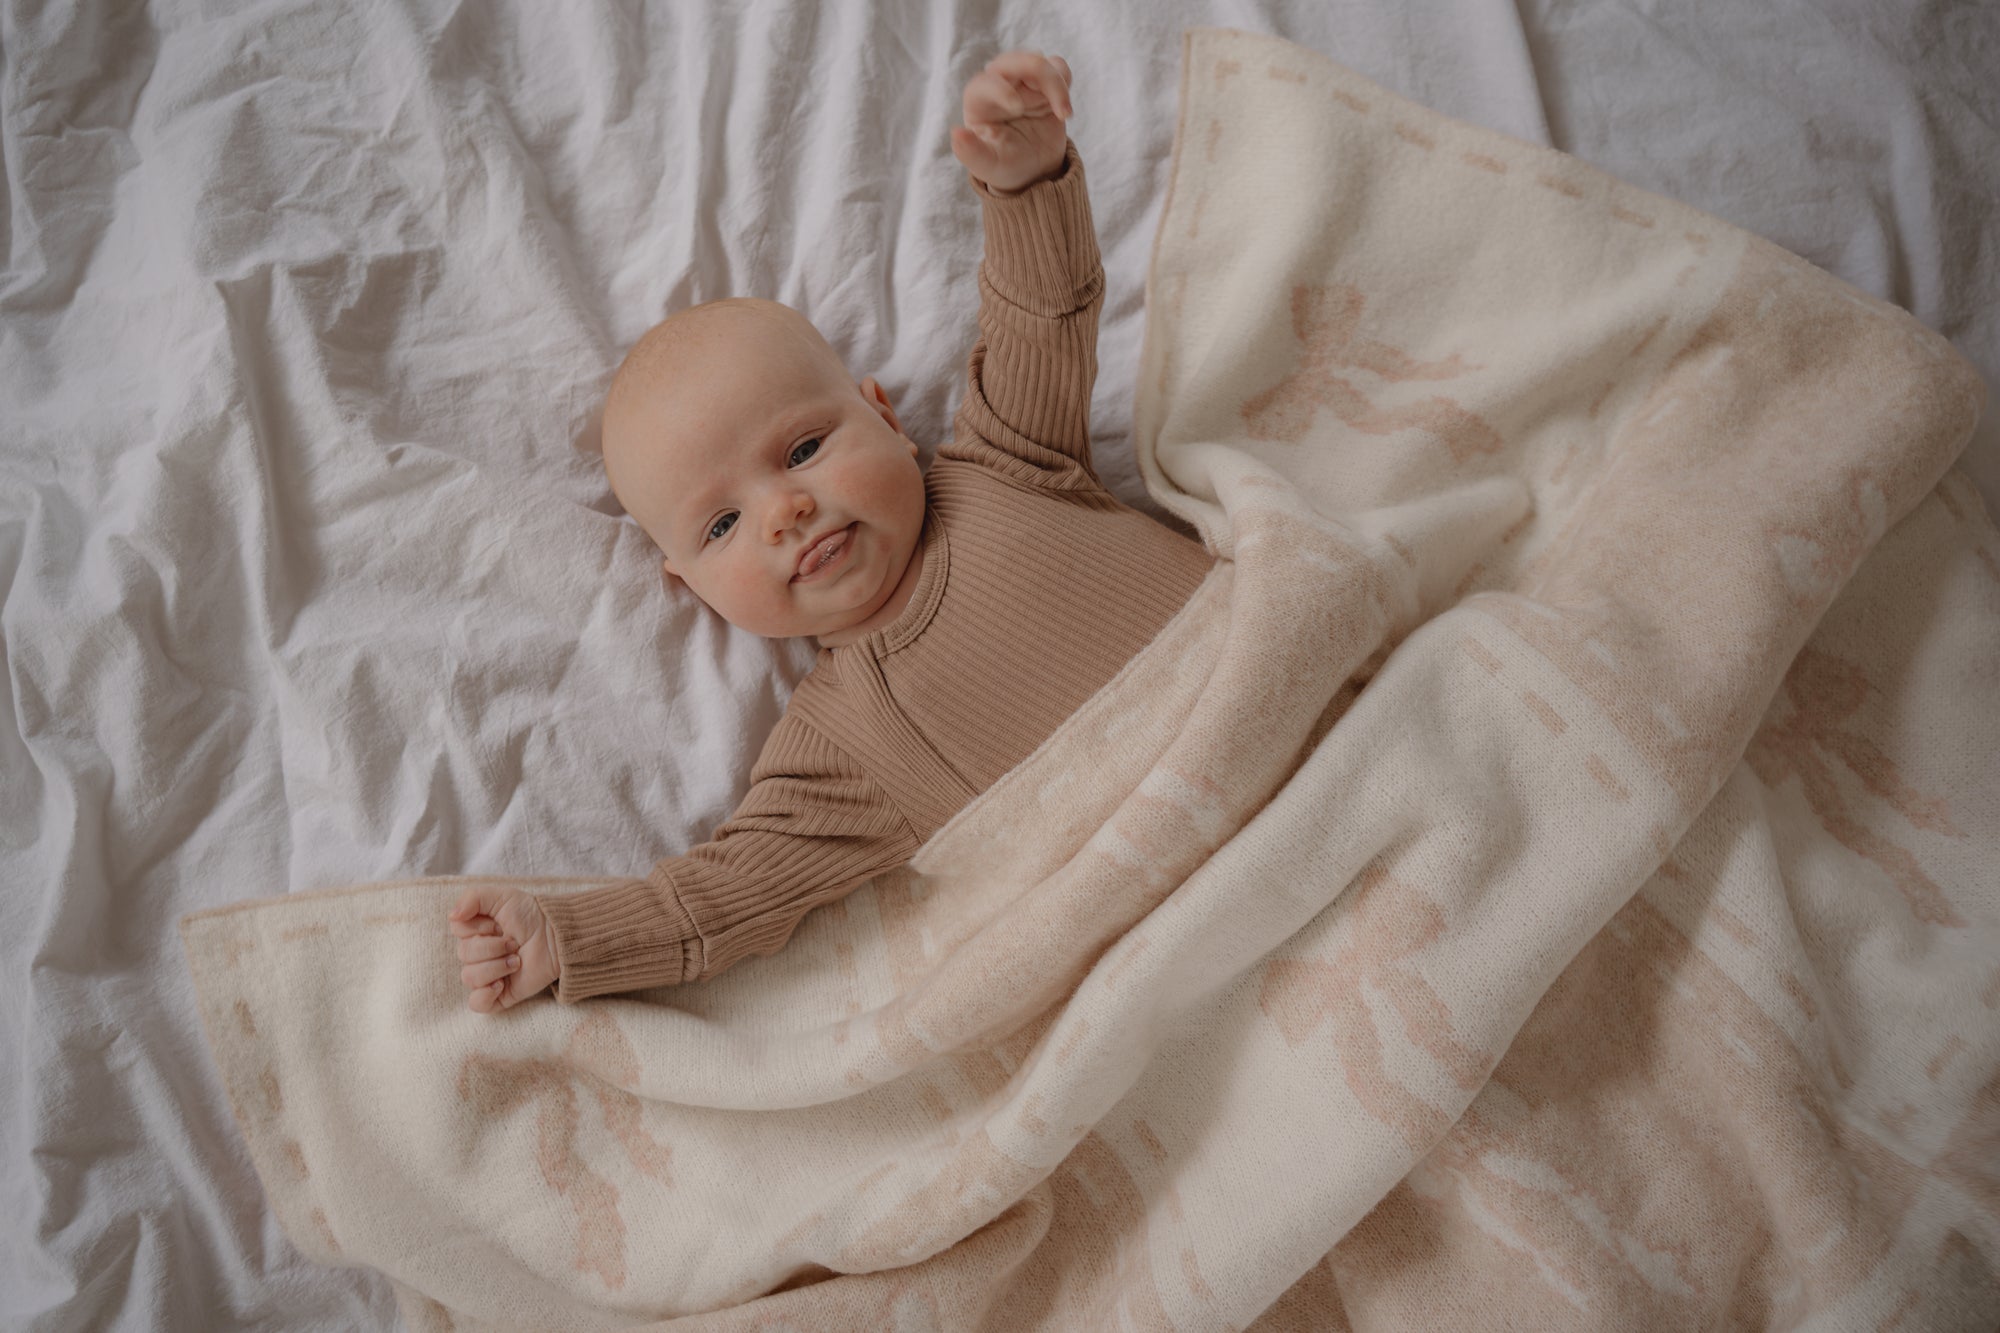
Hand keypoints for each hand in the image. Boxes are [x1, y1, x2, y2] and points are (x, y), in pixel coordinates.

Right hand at [449, 885, 558, 1012]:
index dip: (479, 927)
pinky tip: (501, 984)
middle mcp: (477, 954)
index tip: (500, 924)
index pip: (458, 931)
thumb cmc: (530, 915)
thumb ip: (472, 898)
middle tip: (514, 943)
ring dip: (496, 966)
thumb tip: (452, 916)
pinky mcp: (499, 995)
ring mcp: (487, 976)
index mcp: (474, 932)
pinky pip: (476, 1003)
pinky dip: (485, 994)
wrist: (557, 937)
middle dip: (493, 946)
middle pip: (464, 955)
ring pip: (469, 977)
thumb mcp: (501, 896)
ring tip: (516, 960)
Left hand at [950, 50, 1072, 193]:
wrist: (1033, 170)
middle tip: (1059, 109)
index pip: (986, 82)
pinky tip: (1064, 111)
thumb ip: (970, 152)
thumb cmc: (1004, 166)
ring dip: (1056, 84)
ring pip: (1039, 61)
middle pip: (1015, 61)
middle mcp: (998, 85)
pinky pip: (1057, 67)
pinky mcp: (1044, 83)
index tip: (1017, 108)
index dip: (1000, 89)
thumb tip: (957, 134)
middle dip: (1040, 76)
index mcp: (978, 102)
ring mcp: (1022, 81)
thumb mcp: (987, 165)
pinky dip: (1065, 81)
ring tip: (1064, 115)